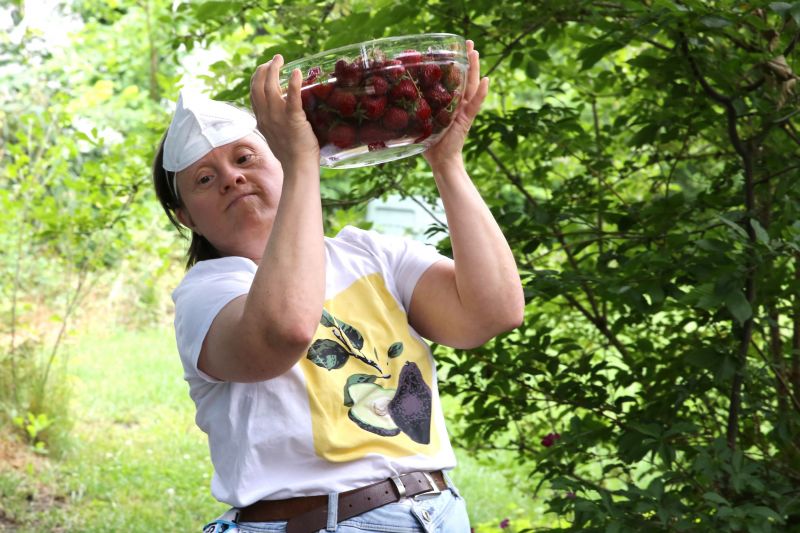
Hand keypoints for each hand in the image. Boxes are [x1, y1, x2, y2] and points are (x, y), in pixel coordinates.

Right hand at [250, 55, 319, 169]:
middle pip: (258, 86)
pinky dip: (293, 83)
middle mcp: (266, 117)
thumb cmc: (291, 155)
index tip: (265, 69)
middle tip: (275, 60)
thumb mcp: (275, 137)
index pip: (254, 93)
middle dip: (264, 69)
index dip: (258, 78)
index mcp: (261, 120)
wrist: (298, 168)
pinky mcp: (294, 119)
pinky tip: (296, 72)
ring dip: (274, 69)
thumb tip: (278, 115)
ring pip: (270, 87)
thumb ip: (273, 124)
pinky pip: (292, 98)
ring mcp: (278, 118)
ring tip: (280, 60)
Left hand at [423, 40, 488, 169]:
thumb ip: (411, 110)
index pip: (452, 80)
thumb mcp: (419, 121)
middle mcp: (457, 104)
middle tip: (467, 43)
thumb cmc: (429, 143)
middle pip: (464, 77)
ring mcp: (463, 110)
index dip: (453, 65)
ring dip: (474, 69)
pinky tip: (486, 79)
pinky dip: (481, 93)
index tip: (451, 48)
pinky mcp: (466, 119)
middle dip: (466, 60)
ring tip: (474, 52)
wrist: (441, 160)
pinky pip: (475, 104)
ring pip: (471, 85)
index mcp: (448, 103)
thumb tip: (388, 99)